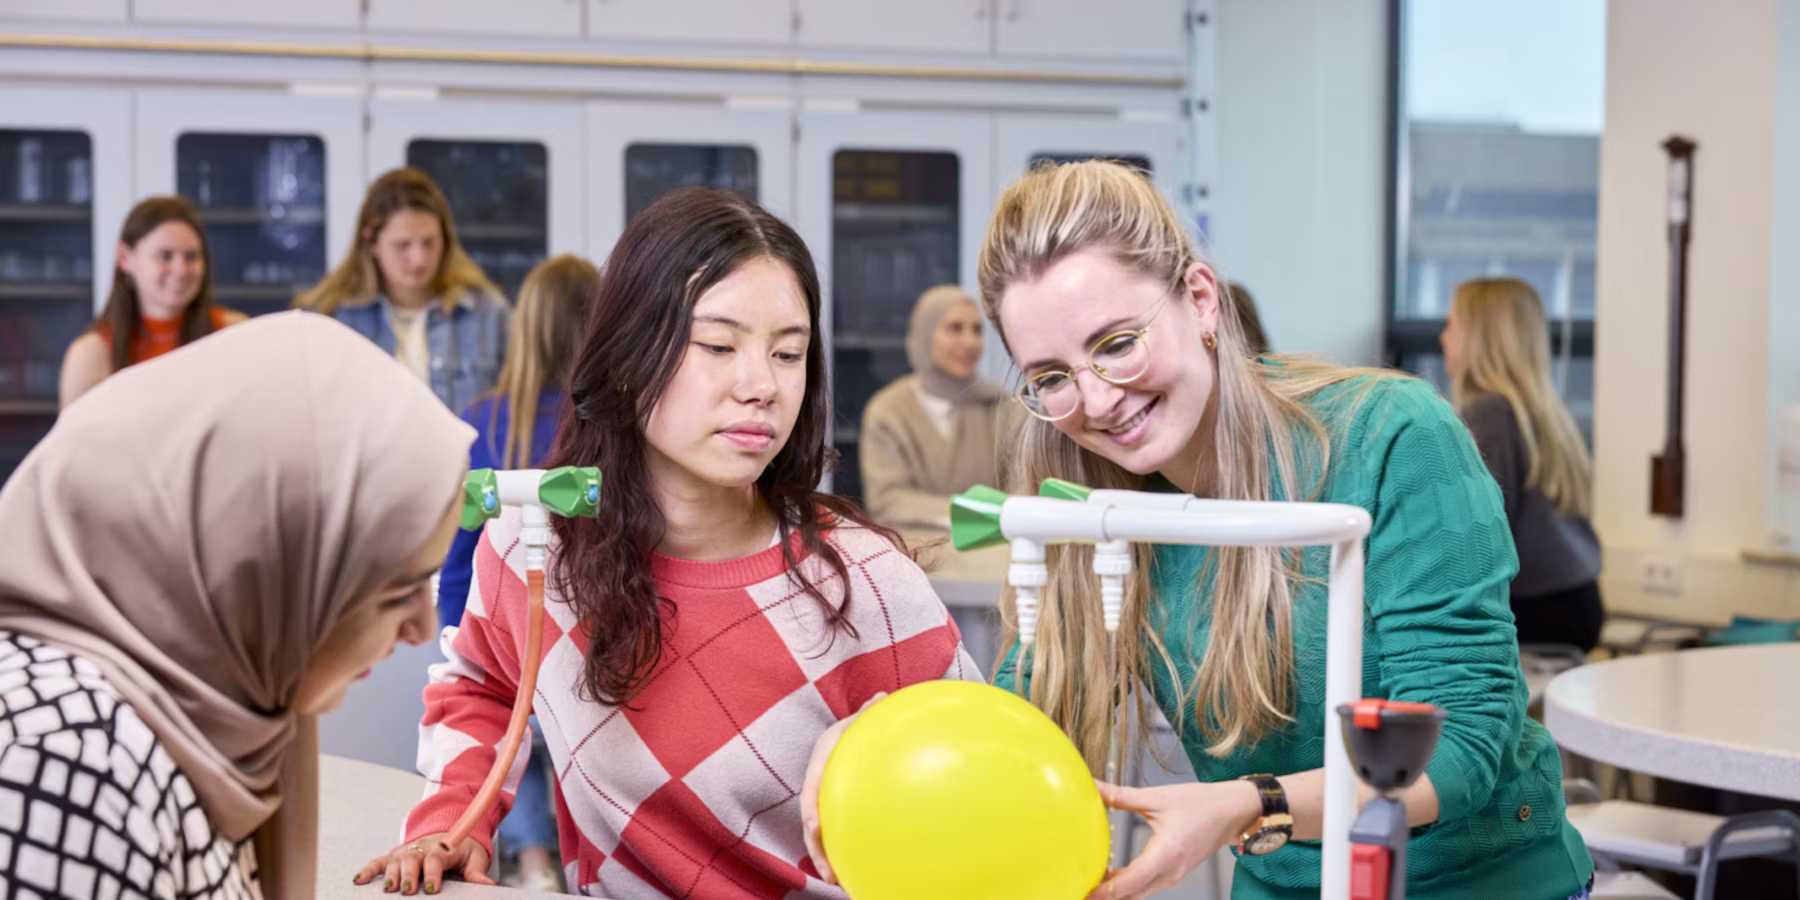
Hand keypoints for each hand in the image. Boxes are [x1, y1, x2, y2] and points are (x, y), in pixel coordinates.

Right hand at [352, 833, 494, 894]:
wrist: (450, 835)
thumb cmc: (462, 849)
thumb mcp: (475, 858)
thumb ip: (477, 871)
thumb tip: (489, 884)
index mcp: (442, 848)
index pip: (435, 859)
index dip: (433, 873)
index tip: (432, 888)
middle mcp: (420, 849)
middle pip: (412, 860)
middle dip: (409, 875)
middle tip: (407, 890)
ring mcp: (406, 852)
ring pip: (394, 862)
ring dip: (391, 875)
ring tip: (389, 889)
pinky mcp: (394, 856)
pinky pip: (379, 862)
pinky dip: (368, 870)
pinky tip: (359, 880)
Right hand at [799, 692, 885, 884]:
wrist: (846, 737)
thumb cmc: (857, 727)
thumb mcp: (861, 719)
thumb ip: (870, 713)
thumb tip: (882, 697)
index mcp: (820, 760)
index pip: (812, 786)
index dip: (810, 807)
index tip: (814, 827)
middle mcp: (817, 782)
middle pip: (810, 820)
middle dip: (817, 848)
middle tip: (829, 873)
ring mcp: (822, 800)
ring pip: (818, 834)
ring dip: (826, 858)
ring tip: (840, 883)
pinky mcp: (833, 811)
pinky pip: (834, 833)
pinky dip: (841, 852)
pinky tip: (858, 873)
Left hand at [1087, 779, 1261, 899]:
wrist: (1233, 811)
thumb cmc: (1200, 803)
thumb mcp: (1158, 797)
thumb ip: (1121, 796)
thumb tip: (1092, 785)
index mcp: (1166, 853)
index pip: (1130, 882)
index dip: (1105, 891)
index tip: (1083, 890)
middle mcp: (1170, 871)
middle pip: (1130, 895)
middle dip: (1104, 896)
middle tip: (1077, 888)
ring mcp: (1173, 876)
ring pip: (1137, 894)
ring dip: (1114, 892)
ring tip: (1088, 882)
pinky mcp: (1173, 874)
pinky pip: (1145, 887)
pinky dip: (1126, 887)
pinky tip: (1108, 876)